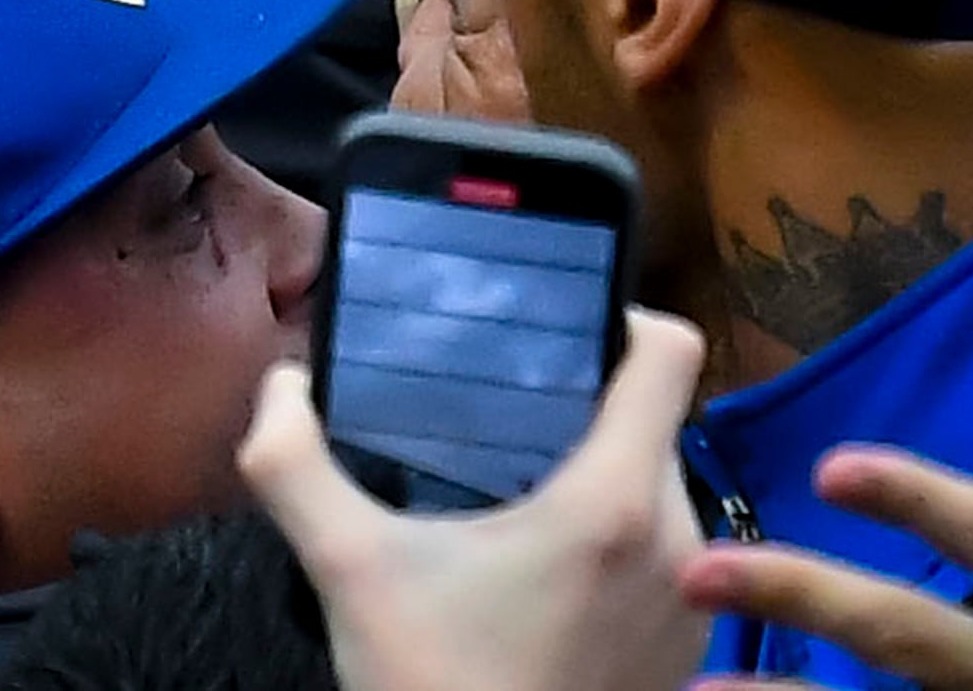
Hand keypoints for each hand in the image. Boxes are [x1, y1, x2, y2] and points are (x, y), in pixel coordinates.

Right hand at [240, 309, 710, 690]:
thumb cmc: (434, 684)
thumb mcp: (346, 566)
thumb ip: (293, 459)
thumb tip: (281, 386)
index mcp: (612, 499)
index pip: (671, 352)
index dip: (618, 317)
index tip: (555, 334)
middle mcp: (677, 542)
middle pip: (652, 423)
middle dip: (583, 413)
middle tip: (505, 424)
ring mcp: (691, 605)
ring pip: (657, 493)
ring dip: (599, 483)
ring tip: (516, 499)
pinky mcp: (686, 655)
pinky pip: (665, 561)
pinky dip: (615, 552)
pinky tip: (541, 578)